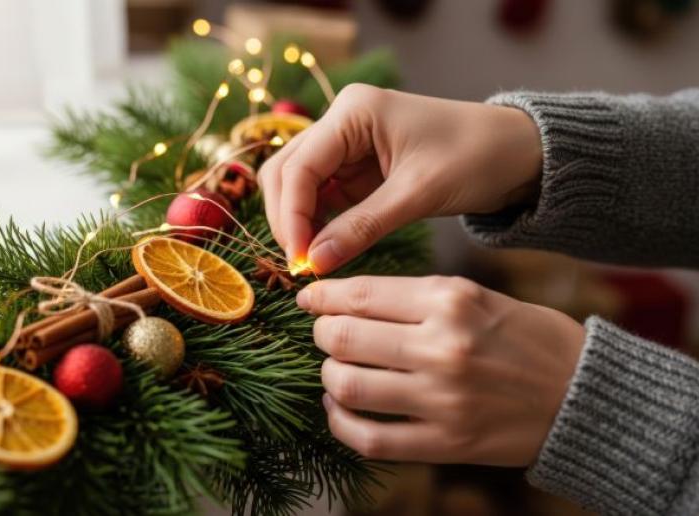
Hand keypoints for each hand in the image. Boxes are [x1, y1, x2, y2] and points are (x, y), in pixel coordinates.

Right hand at [259, 84, 541, 272]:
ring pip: (298, 184)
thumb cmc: (475, 158)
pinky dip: (317, 222)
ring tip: (311, 260)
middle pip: (287, 171)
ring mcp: (346, 144)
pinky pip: (322, 196)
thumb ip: (361, 227)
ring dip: (298, 221)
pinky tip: (324, 248)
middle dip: (287, 218)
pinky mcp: (356, 167)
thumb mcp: (417, 194)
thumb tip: (314, 262)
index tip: (299, 259)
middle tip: (299, 264)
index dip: (291, 215)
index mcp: (353, 111)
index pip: (299, 166)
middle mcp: (341, 121)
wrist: (516, 152)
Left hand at [300, 275, 584, 465]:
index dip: (321, 297)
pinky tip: (340, 408)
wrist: (584, 394)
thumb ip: (414, 298)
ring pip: (347, 386)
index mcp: (450, 300)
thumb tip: (347, 301)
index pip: (359, 295)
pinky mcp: (446, 442)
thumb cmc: (528, 337)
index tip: (309, 299)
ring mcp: (442, 399)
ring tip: (336, 369)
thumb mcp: (477, 296)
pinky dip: (341, 423)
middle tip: (324, 333)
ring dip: (329, 376)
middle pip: (342, 338)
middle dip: (321, 333)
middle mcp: (442, 347)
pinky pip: (369, 438)